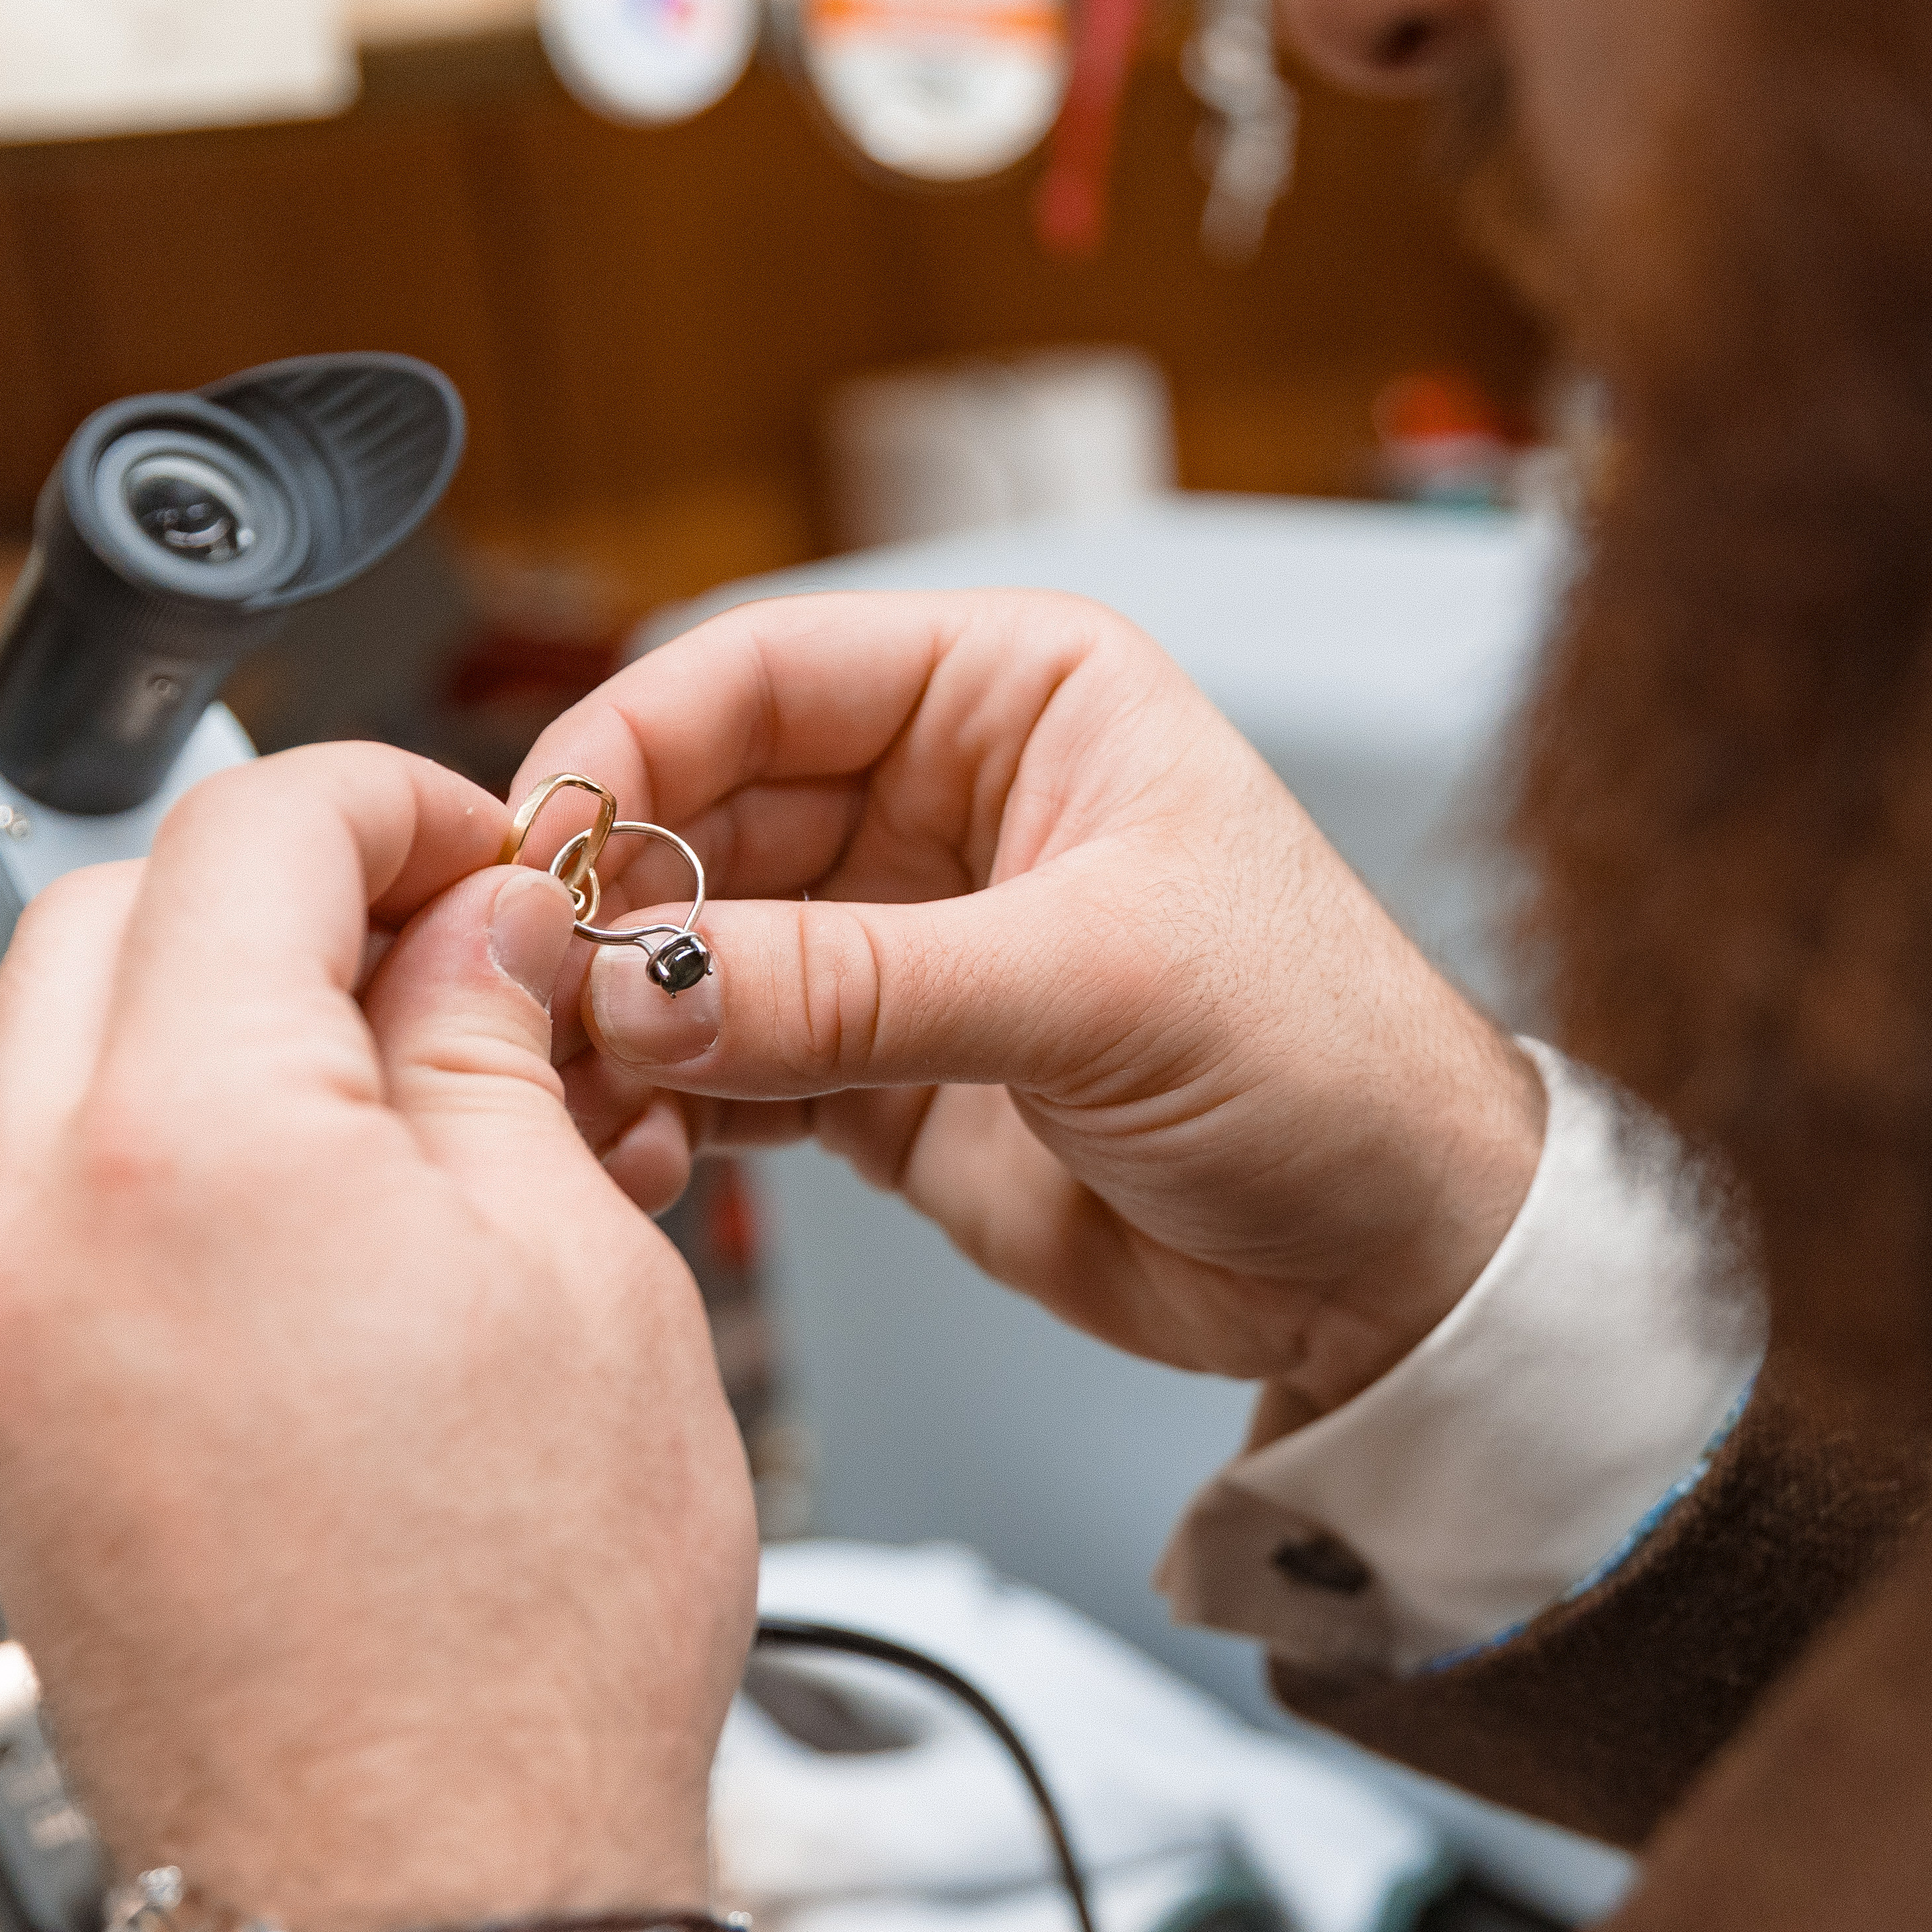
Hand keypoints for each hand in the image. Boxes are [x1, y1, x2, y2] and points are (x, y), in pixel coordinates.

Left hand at [0, 744, 757, 1931]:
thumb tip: (478, 929)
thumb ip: (495, 1047)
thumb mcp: (578, 1266)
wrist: (423, 1899)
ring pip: (73, 1056)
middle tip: (460, 960)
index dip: (401, 801)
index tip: (491, 850)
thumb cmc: (523, 1639)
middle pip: (120, 914)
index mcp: (185, 1142)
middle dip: (294, 897)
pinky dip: (184, 1157)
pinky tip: (343, 1227)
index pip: (252, 830)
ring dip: (232, 1026)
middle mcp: (29, 1220)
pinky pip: (64, 1203)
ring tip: (420, 1111)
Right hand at [534, 591, 1544, 1424]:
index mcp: (1013, 694)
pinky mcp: (879, 1077)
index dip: (635, 744)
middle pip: (702, 808)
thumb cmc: (1328, 1061)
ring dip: (627, 1011)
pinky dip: (671, 1103)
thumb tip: (656, 988)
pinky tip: (639, 1139)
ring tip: (576, 1076)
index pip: (763, 672)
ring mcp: (901, 941)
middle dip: (616, 900)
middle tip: (539, 985)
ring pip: (697, 944)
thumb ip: (859, 986)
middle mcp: (941, 798)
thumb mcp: (1094, 988)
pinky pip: (728, 1066)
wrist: (1392, 1258)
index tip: (545, 841)